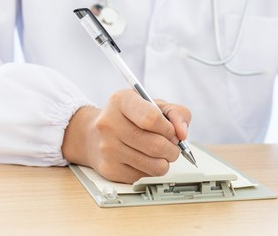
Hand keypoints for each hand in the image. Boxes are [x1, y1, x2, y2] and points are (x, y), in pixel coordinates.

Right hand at [61, 89, 190, 182]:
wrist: (95, 134)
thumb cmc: (130, 117)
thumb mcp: (153, 104)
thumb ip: (176, 113)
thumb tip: (182, 133)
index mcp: (121, 101)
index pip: (151, 118)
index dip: (169, 128)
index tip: (172, 131)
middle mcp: (109, 123)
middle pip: (156, 145)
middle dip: (173, 148)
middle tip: (172, 145)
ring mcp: (107, 148)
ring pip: (154, 165)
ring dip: (165, 161)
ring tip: (160, 153)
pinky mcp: (109, 169)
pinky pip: (144, 176)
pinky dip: (151, 170)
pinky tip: (144, 159)